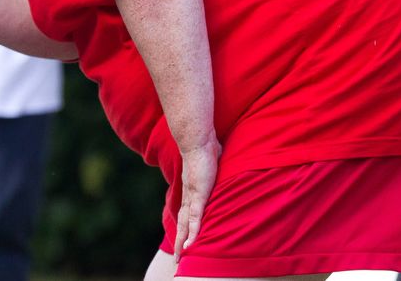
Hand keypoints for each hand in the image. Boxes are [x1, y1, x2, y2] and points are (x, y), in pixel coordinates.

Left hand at [173, 134, 221, 262]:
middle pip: (183, 223)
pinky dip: (193, 231)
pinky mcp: (198, 194)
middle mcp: (189, 196)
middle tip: (178, 259)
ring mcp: (192, 196)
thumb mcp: (213, 165)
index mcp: (192, 191)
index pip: (187, 214)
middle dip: (180, 241)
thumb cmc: (207, 150)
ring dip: (183, 241)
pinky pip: (195, 217)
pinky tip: (191, 244)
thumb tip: (222, 164)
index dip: (186, 228)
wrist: (198, 140)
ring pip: (186, 224)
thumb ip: (216, 171)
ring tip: (181, 257)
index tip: (184, 241)